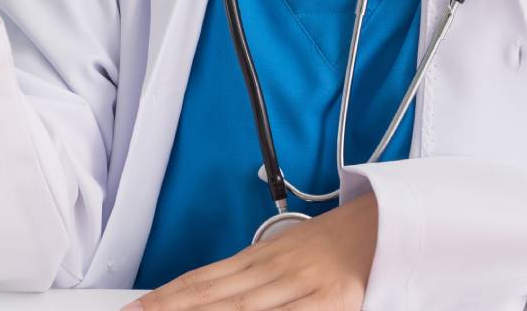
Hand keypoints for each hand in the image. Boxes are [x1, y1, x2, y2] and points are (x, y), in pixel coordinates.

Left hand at [122, 193, 378, 310]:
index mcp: (260, 256)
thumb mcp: (287, 254)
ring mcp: (302, 284)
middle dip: (171, 308)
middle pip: (212, 293)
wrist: (388, 223)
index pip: (203, 279)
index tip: (138, 307)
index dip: (167, 294)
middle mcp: (273, 267)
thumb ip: (251, 275)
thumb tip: (209, 291)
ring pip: (241, 307)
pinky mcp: (333, 300)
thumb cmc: (336, 246)